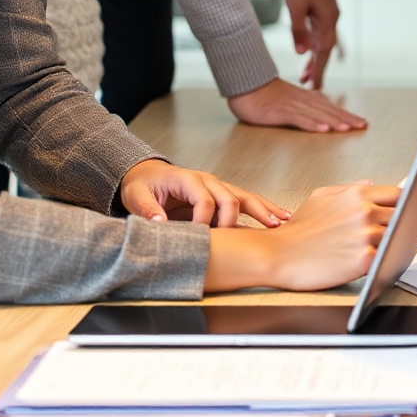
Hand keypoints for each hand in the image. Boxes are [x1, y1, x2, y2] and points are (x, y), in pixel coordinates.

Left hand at [119, 159, 286, 226]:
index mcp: (188, 179)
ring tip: (280, 222)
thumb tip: (159, 223)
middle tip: (241, 241)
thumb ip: (147, 209)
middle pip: (230, 198)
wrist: (147, 174)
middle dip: (236, 220)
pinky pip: (245, 201)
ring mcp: (218, 186)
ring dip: (263, 210)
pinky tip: (278, 217)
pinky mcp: (222, 195)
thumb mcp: (136, 196)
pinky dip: (263, 209)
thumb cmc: (143, 185)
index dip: (203, 222)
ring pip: (245, 197)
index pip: (204, 201)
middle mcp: (208, 181)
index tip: (197, 238)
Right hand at [205, 181, 401, 293]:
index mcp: (356, 195)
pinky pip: (387, 258)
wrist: (278, 255)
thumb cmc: (298, 230)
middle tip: (396, 232)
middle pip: (402, 215)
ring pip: (397, 237)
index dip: (403, 203)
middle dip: (400, 223)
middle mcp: (364, 212)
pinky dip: (385, 260)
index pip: (397, 194)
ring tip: (385, 248)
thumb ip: (349, 189)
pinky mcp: (364, 259)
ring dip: (394, 243)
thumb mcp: (320, 197)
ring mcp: (366, 236)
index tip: (405, 209)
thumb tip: (370, 183)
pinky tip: (376, 261)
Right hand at [227, 77, 367, 133]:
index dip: (347, 115)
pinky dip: (312, 124)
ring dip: (333, 122)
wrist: (246, 86)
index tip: (362, 122)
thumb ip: (306, 101)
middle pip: (329, 110)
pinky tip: (322, 129)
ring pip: (317, 114)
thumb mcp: (291, 97)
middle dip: (346, 119)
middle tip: (362, 126)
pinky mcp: (281, 112)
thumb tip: (322, 102)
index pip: (331, 108)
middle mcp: (303, 100)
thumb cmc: (267, 94)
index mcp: (307, 98)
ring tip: (347, 129)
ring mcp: (293, 105)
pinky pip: (299, 119)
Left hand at [285, 0, 339, 88]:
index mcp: (327, 21)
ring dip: (314, 57)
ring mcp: (328, 13)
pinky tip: (306, 49)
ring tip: (304, 73)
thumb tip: (301, 52)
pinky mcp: (322, 8)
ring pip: (322, 41)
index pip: (323, 52)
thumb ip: (298, 32)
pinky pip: (319, 32)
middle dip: (317, 68)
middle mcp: (331, 19)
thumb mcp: (295, 8)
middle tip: (310, 85)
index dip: (318, 70)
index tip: (315, 87)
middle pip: (325, 49)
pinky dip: (313, 44)